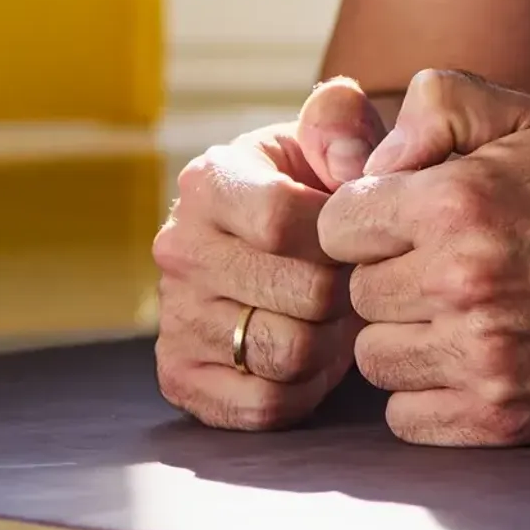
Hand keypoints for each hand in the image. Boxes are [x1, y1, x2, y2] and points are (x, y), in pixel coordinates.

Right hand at [153, 77, 380, 429]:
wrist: (285, 255)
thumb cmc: (319, 191)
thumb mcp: (334, 141)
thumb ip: (345, 124)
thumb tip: (351, 161)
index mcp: (210, 181)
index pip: (285, 220)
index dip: (341, 236)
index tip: (355, 236)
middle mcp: (178, 248)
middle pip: (301, 293)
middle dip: (345, 292)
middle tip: (351, 284)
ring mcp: (174, 316)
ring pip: (287, 353)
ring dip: (328, 343)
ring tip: (329, 318)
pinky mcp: (180, 377)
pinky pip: (264, 406)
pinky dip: (301, 390)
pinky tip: (306, 359)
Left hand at [318, 71, 529, 444]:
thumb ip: (439, 105)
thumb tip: (371, 158)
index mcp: (458, 202)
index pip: (336, 224)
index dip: (371, 221)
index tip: (413, 226)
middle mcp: (461, 281)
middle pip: (357, 294)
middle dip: (396, 279)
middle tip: (457, 271)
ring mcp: (480, 357)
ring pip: (375, 358)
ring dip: (411, 341)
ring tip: (470, 318)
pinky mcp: (498, 420)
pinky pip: (406, 417)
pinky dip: (432, 397)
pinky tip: (479, 364)